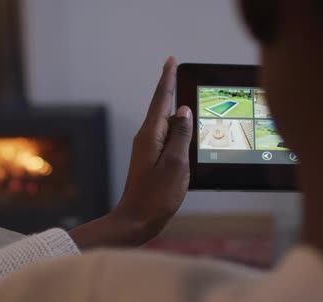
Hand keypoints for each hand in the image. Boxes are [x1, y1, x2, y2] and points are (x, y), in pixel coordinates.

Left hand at [70, 57, 192, 248]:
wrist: (137, 220)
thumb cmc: (156, 196)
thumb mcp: (176, 164)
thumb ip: (181, 135)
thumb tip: (184, 111)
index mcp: (151, 135)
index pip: (161, 99)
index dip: (168, 79)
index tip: (171, 60)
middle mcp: (147, 139)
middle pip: (162, 107)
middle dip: (171, 89)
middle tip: (178, 71)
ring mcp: (148, 150)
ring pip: (165, 123)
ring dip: (176, 110)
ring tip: (185, 97)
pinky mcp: (152, 161)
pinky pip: (166, 137)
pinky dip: (176, 129)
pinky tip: (184, 131)